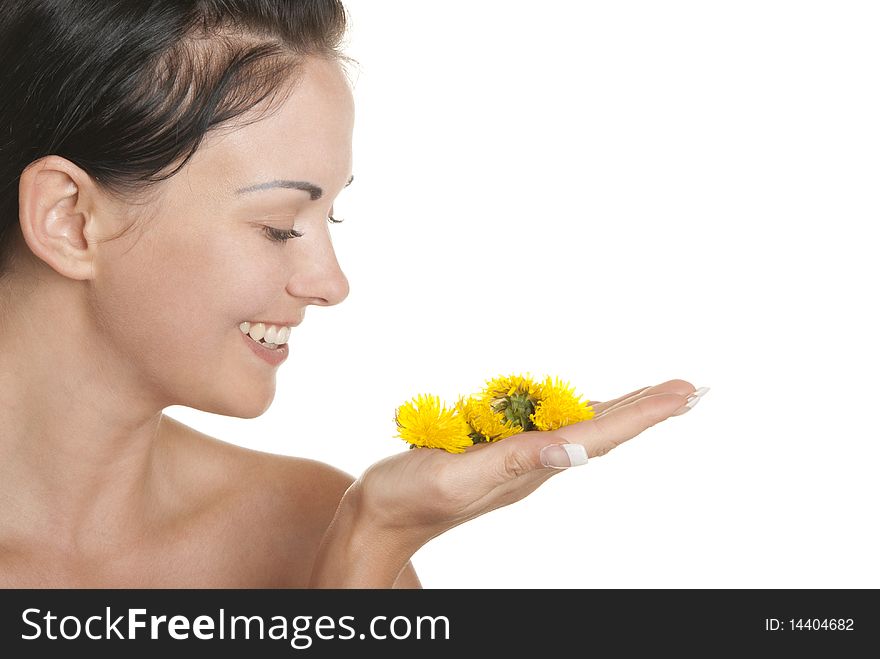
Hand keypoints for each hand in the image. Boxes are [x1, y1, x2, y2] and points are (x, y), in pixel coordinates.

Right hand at [350, 379, 699, 552]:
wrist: (381, 517)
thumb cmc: (411, 498)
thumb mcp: (457, 475)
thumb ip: (512, 462)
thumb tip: (567, 450)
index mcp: (530, 466)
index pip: (600, 435)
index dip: (645, 413)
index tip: (685, 393)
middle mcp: (534, 463)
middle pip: (603, 431)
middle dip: (648, 408)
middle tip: (690, 389)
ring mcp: (518, 459)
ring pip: (582, 428)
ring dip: (622, 410)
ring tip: (655, 395)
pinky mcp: (498, 453)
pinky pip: (550, 426)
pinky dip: (580, 411)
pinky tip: (587, 407)